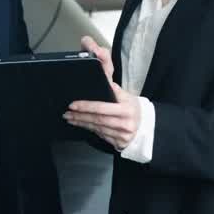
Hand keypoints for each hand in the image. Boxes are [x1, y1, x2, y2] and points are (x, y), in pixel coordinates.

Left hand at [68, 36, 141, 150]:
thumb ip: (113, 86)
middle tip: (67, 112)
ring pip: (97, 128)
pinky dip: (90, 129)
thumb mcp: (126, 94)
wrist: (146, 126)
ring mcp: (123, 134)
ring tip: (70, 118)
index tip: (74, 104)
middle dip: (80, 115)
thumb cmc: (132, 107)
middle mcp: (126, 121)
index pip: (103, 106)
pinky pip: (101, 135)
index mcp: (127, 107)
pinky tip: (81, 125)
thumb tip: (101, 70)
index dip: (87, 106)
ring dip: (81, 123)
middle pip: (98, 118)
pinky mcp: (120, 143)